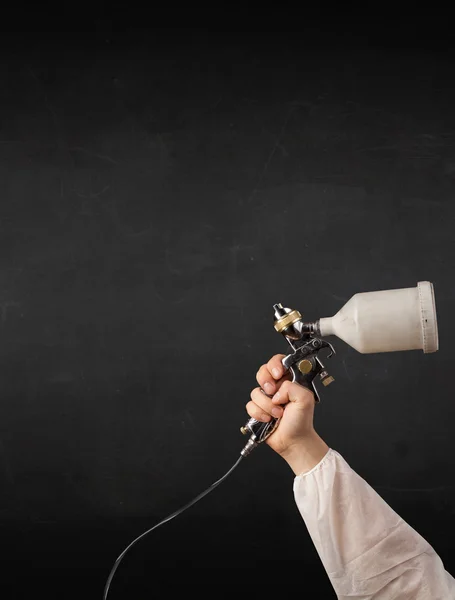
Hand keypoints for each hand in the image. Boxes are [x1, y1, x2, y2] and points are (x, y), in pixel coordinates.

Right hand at [246, 354, 328, 474]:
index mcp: (289, 380)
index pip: (278, 361)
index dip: (274, 365)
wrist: (293, 441)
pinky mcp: (258, 408)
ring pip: (255, 391)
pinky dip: (259, 413)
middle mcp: (277, 387)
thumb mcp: (305, 399)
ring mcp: (266, 398)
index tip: (277, 374)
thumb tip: (277, 390)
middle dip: (265, 382)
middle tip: (272, 392)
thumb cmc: (301, 422)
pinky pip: (250, 405)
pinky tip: (269, 419)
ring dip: (266, 405)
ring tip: (277, 413)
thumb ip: (292, 386)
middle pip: (262, 372)